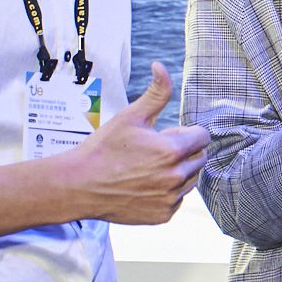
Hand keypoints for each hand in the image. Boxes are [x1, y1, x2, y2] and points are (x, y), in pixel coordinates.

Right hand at [60, 62, 208, 224]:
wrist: (79, 185)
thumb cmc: (103, 149)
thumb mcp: (131, 117)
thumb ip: (156, 93)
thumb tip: (162, 66)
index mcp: (172, 151)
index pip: (202, 137)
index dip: (185, 133)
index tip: (166, 135)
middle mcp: (176, 177)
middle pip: (199, 158)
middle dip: (183, 152)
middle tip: (154, 151)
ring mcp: (170, 199)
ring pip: (190, 180)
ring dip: (177, 172)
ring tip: (148, 168)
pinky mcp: (163, 215)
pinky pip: (177, 199)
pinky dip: (167, 192)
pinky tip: (144, 185)